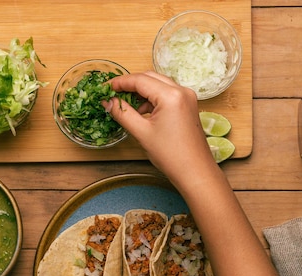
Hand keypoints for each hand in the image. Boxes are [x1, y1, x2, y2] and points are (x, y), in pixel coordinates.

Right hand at [105, 71, 217, 189]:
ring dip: (141, 91)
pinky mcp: (188, 105)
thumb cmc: (171, 155)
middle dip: (130, 84)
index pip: (140, 80)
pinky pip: (166, 94)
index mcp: (171, 96)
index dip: (120, 82)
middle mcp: (182, 91)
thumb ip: (123, 113)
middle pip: (150, 77)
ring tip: (126, 105)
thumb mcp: (142, 132)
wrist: (195, 171)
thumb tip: (108, 102)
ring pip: (158, 84)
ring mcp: (187, 97)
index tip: (106, 88)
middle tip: (113, 94)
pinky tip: (141, 111)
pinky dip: (152, 98)